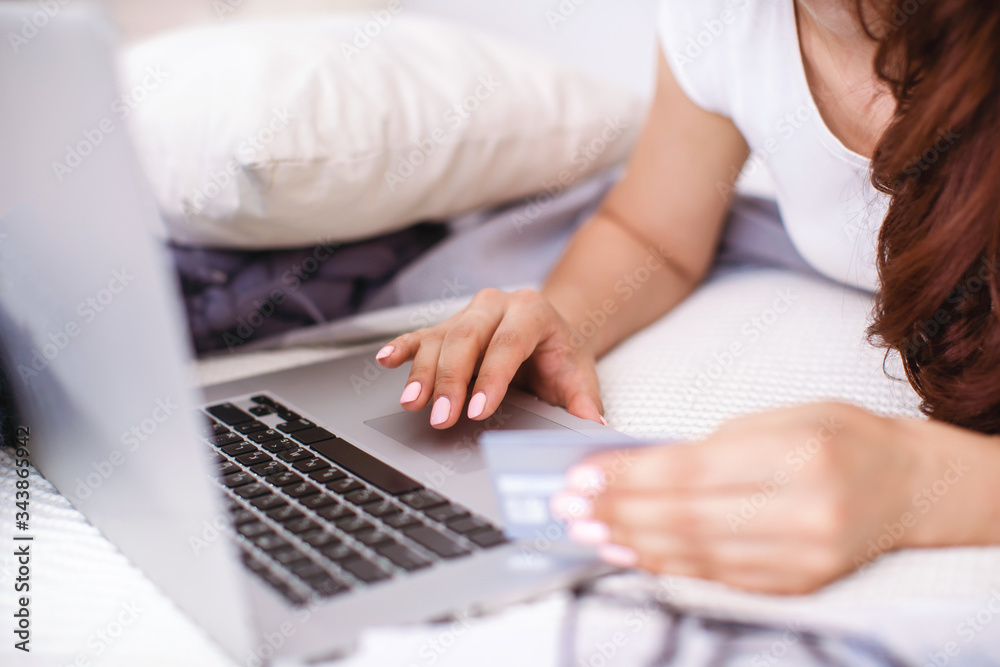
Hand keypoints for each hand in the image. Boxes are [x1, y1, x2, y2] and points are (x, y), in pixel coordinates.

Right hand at [374, 288, 604, 428]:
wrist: (549, 332)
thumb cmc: (560, 356)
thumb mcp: (579, 376)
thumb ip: (584, 402)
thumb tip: (593, 427)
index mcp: (533, 311)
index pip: (508, 343)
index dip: (492, 376)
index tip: (479, 409)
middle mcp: (496, 305)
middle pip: (466, 339)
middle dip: (451, 380)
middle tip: (442, 416)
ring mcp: (468, 313)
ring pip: (439, 338)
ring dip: (422, 373)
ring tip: (412, 403)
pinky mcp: (446, 326)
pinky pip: (420, 335)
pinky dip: (402, 349)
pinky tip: (386, 361)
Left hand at [553, 403, 923, 593]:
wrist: (909, 488)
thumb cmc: (842, 439)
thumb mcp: (781, 418)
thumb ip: (712, 444)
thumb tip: (639, 469)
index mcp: (799, 456)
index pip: (691, 472)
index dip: (629, 477)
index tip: (583, 476)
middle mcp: (804, 513)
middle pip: (686, 518)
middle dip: (617, 512)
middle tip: (569, 507)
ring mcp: (803, 558)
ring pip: (696, 554)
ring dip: (633, 542)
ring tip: (589, 531)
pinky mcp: (797, 584)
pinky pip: (718, 577)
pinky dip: (669, 564)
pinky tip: (634, 551)